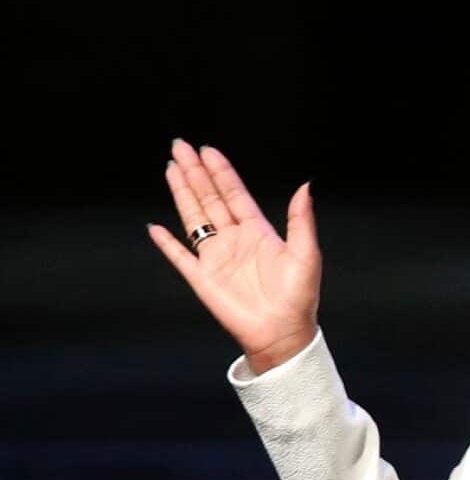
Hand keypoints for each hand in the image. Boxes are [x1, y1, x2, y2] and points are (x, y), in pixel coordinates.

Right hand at [146, 138, 320, 374]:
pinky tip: (155, 226)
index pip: (234, 194)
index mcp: (258, 231)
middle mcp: (234, 240)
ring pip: (194, 218)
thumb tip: (305, 185)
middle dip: (196, 172)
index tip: (208, 150)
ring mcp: (216, 258)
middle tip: (180, 147)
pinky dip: (166, 243)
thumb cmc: (298, 296)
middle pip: (209, 199)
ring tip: (171, 169)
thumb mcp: (305, 253)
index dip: (221, 172)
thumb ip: (300, 219)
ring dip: (182, 194)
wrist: (282, 332)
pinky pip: (180, 257)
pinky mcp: (202, 279)